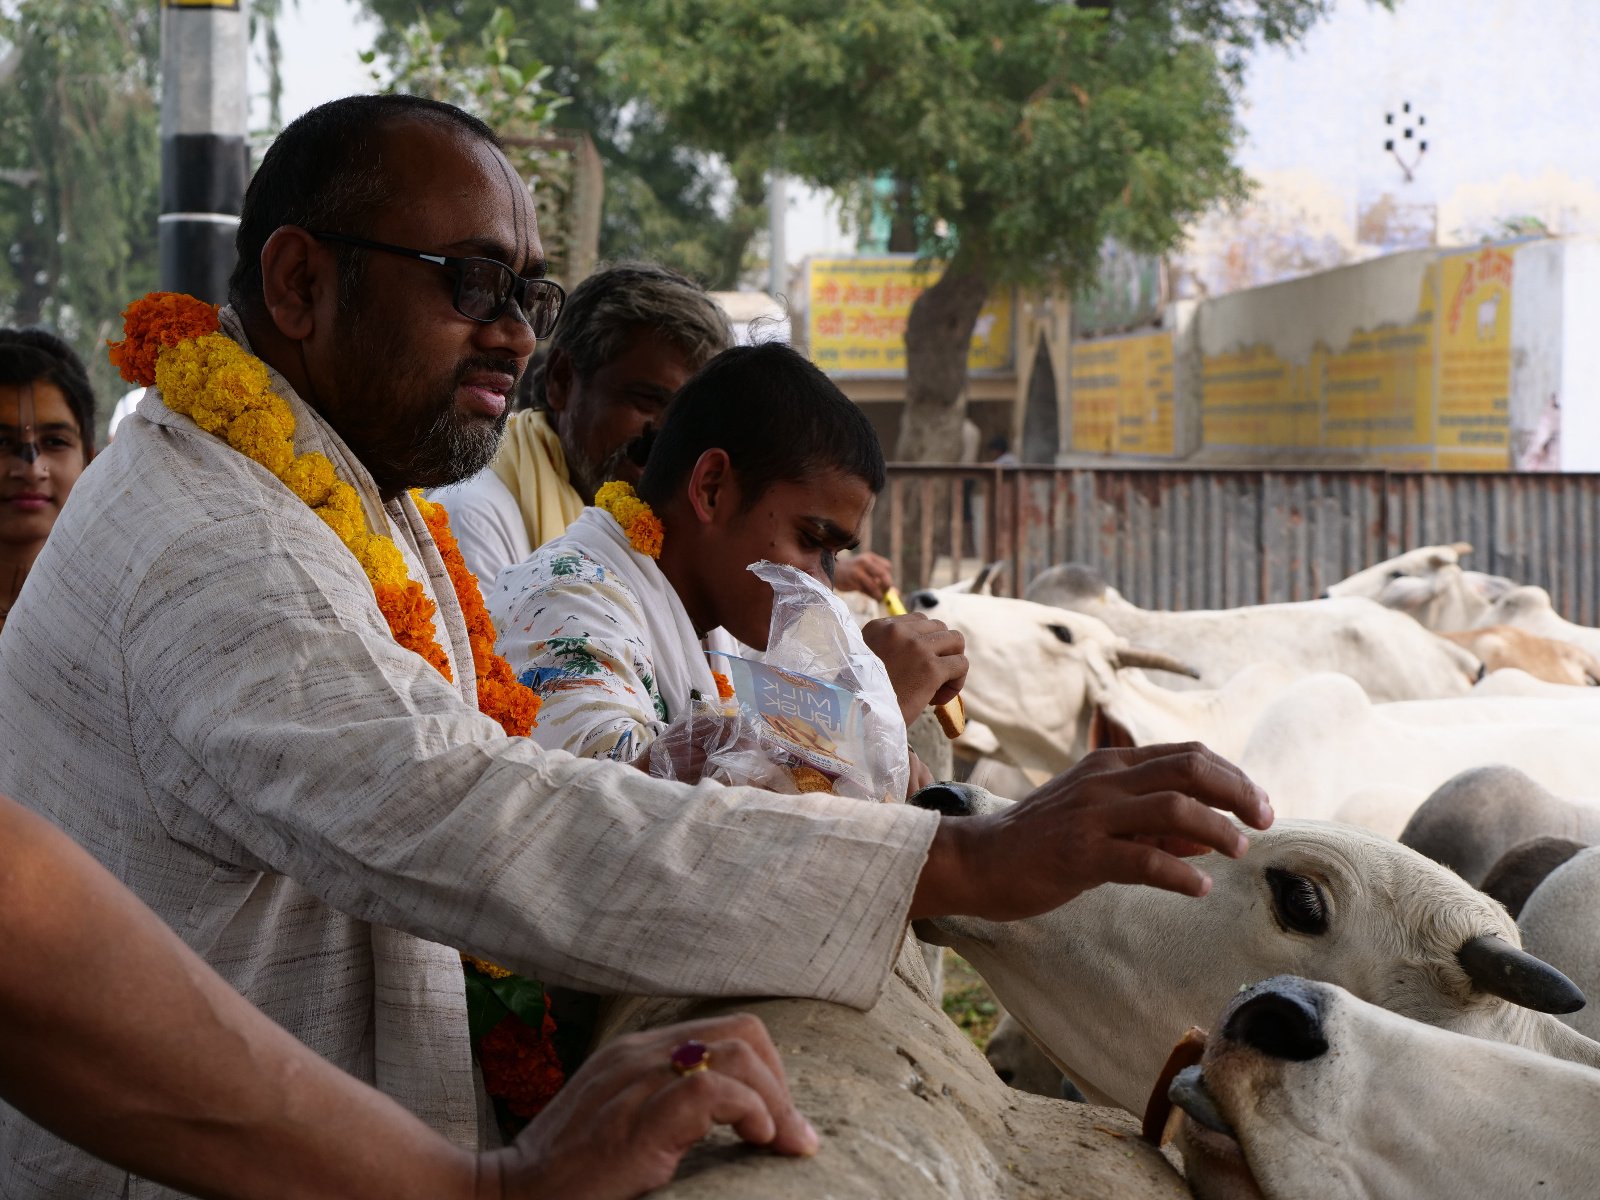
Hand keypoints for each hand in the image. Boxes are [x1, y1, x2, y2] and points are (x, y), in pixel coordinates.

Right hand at [497, 1013, 816, 1199]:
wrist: (506, 1197)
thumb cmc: (565, 1173)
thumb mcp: (620, 1120)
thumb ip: (663, 1105)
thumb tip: (729, 1117)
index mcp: (636, 1051)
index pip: (724, 1031)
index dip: (766, 1071)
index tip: (776, 1121)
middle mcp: (639, 1054)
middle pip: (743, 1033)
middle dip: (780, 1081)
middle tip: (787, 1134)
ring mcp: (636, 1083)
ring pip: (738, 1054)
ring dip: (776, 1100)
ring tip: (781, 1142)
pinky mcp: (636, 1122)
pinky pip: (712, 1092)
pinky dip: (750, 1112)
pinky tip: (756, 1142)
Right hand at [832, 551, 894, 599]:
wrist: (832, 570)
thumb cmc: (852, 572)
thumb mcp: (866, 571)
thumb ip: (880, 581)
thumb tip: (896, 593)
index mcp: (870, 557)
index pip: (887, 567)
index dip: (888, 577)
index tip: (886, 585)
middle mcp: (865, 562)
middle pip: (883, 574)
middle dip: (887, 586)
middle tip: (886, 593)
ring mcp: (857, 571)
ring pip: (874, 585)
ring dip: (879, 594)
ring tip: (878, 598)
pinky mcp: (851, 581)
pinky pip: (864, 590)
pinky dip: (869, 595)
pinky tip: (867, 594)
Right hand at [861, 613, 967, 725]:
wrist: (855, 719)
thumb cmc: (860, 698)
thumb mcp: (868, 662)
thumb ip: (889, 650)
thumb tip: (923, 653)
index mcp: (878, 627)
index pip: (918, 621)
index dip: (924, 644)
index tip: (914, 668)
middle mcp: (897, 631)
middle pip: (940, 627)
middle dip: (940, 651)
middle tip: (928, 679)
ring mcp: (916, 647)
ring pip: (956, 641)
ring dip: (952, 663)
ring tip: (937, 687)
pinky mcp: (931, 668)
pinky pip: (961, 664)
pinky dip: (956, 682)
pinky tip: (938, 699)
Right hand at [908, 743, 1273, 921]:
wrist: (979, 861)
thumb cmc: (1041, 842)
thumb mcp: (1099, 819)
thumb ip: (1152, 824)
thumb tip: (1210, 836)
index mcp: (1110, 764)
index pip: (1187, 754)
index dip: (1233, 775)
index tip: (1258, 803)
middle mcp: (1105, 780)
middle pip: (1189, 769)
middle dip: (1238, 792)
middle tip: (1264, 821)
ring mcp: (1091, 815)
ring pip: (1173, 808)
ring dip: (1218, 829)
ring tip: (1239, 851)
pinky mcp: (1080, 854)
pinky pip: (1144, 860)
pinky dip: (1182, 874)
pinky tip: (1200, 888)